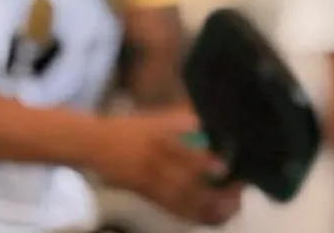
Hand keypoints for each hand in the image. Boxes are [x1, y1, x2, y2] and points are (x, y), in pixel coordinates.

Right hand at [86, 111, 241, 225]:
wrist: (96, 144)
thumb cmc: (131, 128)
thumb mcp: (155, 118)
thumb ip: (183, 120)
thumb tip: (212, 121)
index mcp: (156, 138)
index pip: (181, 152)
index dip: (203, 162)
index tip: (225, 166)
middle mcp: (153, 162)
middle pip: (185, 184)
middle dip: (214, 192)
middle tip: (237, 191)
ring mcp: (149, 182)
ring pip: (182, 202)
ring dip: (210, 208)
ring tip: (232, 205)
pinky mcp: (147, 197)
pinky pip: (175, 211)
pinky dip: (195, 215)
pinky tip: (212, 215)